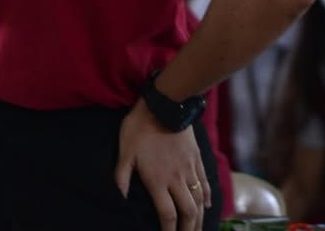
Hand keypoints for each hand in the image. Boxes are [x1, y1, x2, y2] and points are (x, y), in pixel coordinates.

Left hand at [114, 101, 209, 230]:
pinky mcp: (197, 159)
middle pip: (188, 213)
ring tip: (196, 230)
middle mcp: (177, 179)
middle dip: (188, 230)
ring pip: (198, 201)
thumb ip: (121, 178)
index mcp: (158, 180)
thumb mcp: (125, 152)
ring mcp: (190, 169)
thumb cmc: (140, 128)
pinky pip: (205, 183)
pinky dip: (206, 198)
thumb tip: (118, 199)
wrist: (165, 105)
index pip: (167, 215)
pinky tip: (206, 207)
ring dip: (199, 219)